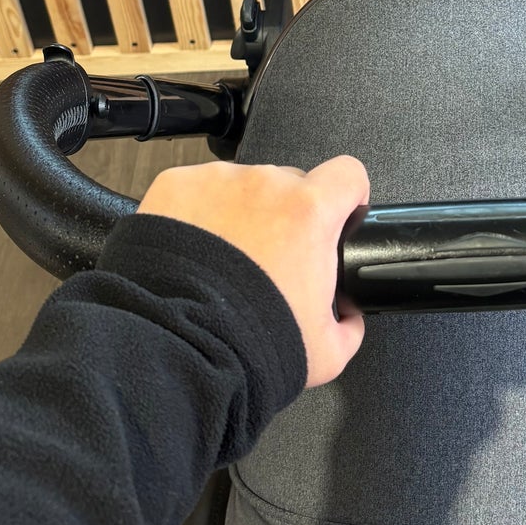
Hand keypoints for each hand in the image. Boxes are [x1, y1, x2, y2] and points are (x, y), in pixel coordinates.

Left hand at [139, 157, 368, 386]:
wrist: (179, 349)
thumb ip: (349, 325)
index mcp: (309, 212)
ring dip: (240, 214)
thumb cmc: (248, 344)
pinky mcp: (176, 186)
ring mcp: (217, 181)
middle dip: (286, 216)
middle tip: (270, 260)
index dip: (347, 194)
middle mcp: (265, 186)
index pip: (348, 174)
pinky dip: (198, 213)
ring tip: (222, 262)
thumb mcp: (327, 350)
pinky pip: (198, 191)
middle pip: (290, 185)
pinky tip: (193, 252)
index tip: (338, 211)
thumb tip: (349, 315)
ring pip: (242, 188)